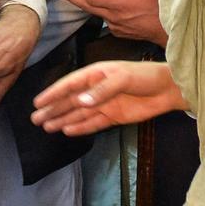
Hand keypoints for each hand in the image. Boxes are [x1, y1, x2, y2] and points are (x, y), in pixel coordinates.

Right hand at [31, 61, 187, 135]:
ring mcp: (104, 104)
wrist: (169, 90)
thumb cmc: (145, 76)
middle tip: (35, 119)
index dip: (53, 93)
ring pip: (78, 113)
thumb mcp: (123, 78)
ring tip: (46, 127)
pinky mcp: (113, 117)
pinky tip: (67, 131)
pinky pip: (92, 123)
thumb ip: (102, 90)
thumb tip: (80, 101)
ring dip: (62, 119)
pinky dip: (80, 127)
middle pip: (70, 101)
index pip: (70, 84)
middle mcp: (96, 90)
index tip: (38, 102)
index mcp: (96, 74)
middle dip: (53, 109)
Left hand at [50, 0, 166, 45]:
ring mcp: (115, 26)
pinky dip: (102, 11)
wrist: (170, 33)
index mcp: (120, 5)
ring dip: (86, 3)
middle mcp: (113, 17)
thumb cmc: (163, 11)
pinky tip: (105, 4)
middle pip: (85, 7)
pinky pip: (105, 19)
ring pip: (94, 13)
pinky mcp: (118, 31)